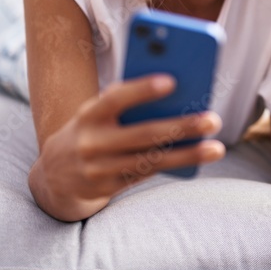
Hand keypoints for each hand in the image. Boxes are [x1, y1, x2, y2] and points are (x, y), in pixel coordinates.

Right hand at [30, 74, 225, 221]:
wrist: (54, 176)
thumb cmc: (90, 131)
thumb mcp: (96, 113)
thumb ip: (125, 104)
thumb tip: (176, 95)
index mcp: (88, 114)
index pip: (115, 98)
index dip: (142, 89)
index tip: (172, 81)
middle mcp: (91, 142)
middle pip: (143, 133)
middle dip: (181, 126)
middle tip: (213, 119)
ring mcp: (99, 169)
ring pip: (151, 160)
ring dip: (188, 154)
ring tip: (216, 148)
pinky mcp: (108, 188)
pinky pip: (147, 174)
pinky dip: (174, 165)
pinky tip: (197, 158)